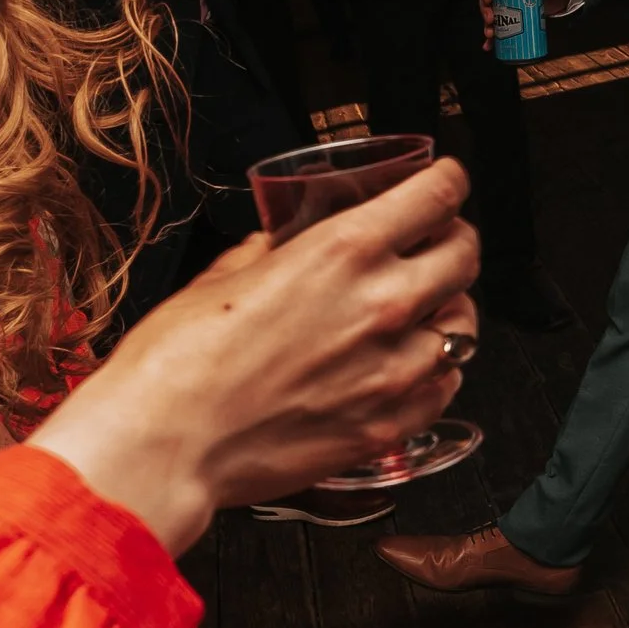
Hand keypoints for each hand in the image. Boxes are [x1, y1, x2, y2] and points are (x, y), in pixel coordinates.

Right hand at [28, 159, 481, 553]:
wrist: (163, 447)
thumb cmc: (177, 363)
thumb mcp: (223, 276)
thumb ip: (275, 251)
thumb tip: (288, 240)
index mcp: (345, 250)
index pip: (438, 194)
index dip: (447, 181)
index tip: (445, 182)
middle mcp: (385, 302)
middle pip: (465, 254)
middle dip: (453, 241)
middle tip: (435, 245)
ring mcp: (395, 368)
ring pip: (464, 325)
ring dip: (447, 311)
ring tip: (422, 313)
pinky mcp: (392, 424)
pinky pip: (446, 386)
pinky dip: (436, 372)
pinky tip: (410, 368)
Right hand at [476, 0, 572, 46]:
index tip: (488, 0)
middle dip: (485, 10)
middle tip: (490, 21)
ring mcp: (508, 0)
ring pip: (491, 12)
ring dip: (488, 24)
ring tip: (491, 34)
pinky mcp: (513, 13)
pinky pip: (500, 24)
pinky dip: (494, 36)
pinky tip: (490, 45)